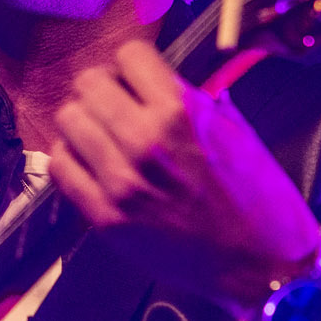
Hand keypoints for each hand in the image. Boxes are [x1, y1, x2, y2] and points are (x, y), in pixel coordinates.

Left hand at [48, 39, 320, 318]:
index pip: (128, 54)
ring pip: (68, 120)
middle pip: (89, 83)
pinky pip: (59, 166)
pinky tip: (91, 164)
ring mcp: (121, 181)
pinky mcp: (105, 217)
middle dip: (103, 90)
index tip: (137, 80)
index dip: (133, 66)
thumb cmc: (257, 199)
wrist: (260, 265)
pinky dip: (70, 159)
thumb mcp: (237, 131)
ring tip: (102, 137)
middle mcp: (145, 141)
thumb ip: (192, 100)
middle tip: (116, 107)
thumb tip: (157, 80)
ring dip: (83, 123)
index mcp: (182, 112)